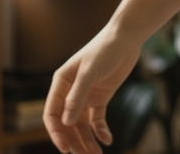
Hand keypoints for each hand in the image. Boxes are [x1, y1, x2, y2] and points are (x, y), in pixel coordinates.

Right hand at [43, 25, 142, 153]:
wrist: (127, 37)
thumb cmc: (105, 49)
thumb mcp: (89, 72)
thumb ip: (77, 97)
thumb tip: (66, 123)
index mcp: (61, 83)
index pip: (52, 114)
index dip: (56, 133)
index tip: (65, 148)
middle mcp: (71, 92)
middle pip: (67, 124)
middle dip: (73, 141)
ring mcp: (86, 96)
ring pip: (82, 126)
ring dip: (87, 141)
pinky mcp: (101, 97)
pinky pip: (97, 120)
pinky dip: (100, 132)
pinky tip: (107, 140)